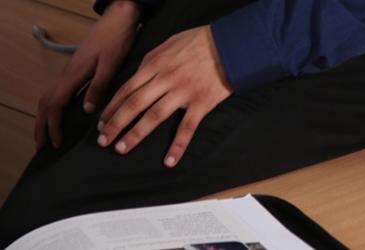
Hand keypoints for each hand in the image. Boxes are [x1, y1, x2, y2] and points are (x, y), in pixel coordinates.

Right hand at [35, 0, 139, 148]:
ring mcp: (70, 71)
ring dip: (46, 118)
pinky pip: (59, 92)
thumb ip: (99, 87)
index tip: (56, 144)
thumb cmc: (116, 40)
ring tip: (47, 135)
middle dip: (42, 126)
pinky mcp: (76, 70)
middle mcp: (67, 74)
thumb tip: (87, 111)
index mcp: (73, 75)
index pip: (55, 105)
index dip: (53, 126)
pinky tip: (62, 116)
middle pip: (46, 103)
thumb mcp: (111, 65)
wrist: (118, 19)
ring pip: (50, 97)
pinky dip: (55, 107)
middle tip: (42, 147)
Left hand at [97, 25, 232, 167]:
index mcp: (155, 64)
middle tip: (103, 140)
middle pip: (134, 104)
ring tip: (121, 148)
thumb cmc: (200, 41)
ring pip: (153, 116)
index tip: (101, 122)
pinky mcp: (201, 103)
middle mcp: (165, 79)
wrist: (229, 44)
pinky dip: (178, 146)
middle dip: (115, 124)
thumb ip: (152, 60)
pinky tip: (169, 161)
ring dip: (135, 134)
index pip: (126, 89)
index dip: (112, 108)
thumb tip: (139, 75)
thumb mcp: (169, 43)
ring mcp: (183, 92)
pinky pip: (187, 128)